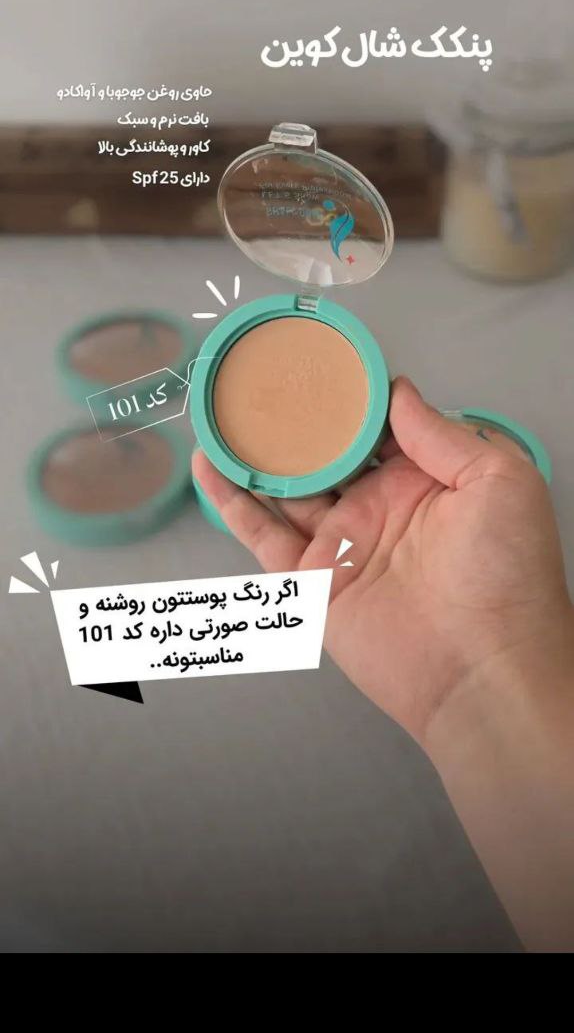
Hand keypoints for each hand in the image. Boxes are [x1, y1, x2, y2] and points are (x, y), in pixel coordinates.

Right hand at [192, 377, 572, 747]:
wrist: (482, 669)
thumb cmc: (507, 576)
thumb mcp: (499, 481)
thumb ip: (443, 434)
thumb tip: (397, 393)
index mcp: (427, 480)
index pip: (381, 427)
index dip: (352, 397)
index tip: (321, 363)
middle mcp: (380, 507)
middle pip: (326, 453)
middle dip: (296, 421)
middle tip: (260, 380)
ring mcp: (342, 542)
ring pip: (285, 487)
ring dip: (254, 452)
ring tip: (222, 411)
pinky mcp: (310, 580)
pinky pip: (260, 533)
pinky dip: (229, 500)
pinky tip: (208, 464)